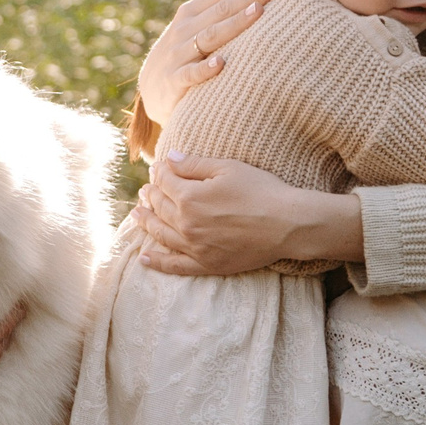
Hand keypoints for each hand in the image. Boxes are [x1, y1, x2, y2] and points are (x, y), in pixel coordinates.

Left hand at [134, 153, 361, 275]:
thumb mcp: (228, 168)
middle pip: (160, 207)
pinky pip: (174, 266)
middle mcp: (186, 224)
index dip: (160, 172)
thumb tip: (168, 159)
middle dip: (151, 195)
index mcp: (189, 197)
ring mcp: (194, 247)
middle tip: (146, 191)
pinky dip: (157, 262)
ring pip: (161, 235)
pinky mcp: (206, 265)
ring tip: (137, 215)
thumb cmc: (261, 191)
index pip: (165, 181)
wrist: (287, 225)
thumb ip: (194, 164)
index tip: (159, 167)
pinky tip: (144, 258)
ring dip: (146, 223)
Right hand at [135, 0, 276, 127]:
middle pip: (221, 9)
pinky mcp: (174, 81)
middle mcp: (184, 29)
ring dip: (235, 24)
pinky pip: (191, 74)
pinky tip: (222, 64)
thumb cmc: (185, 54)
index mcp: (191, 12)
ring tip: (258, 12)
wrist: (151, 89)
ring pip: (210, 36)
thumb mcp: (196, 28)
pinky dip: (205, 69)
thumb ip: (221, 13)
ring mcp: (178, 54)